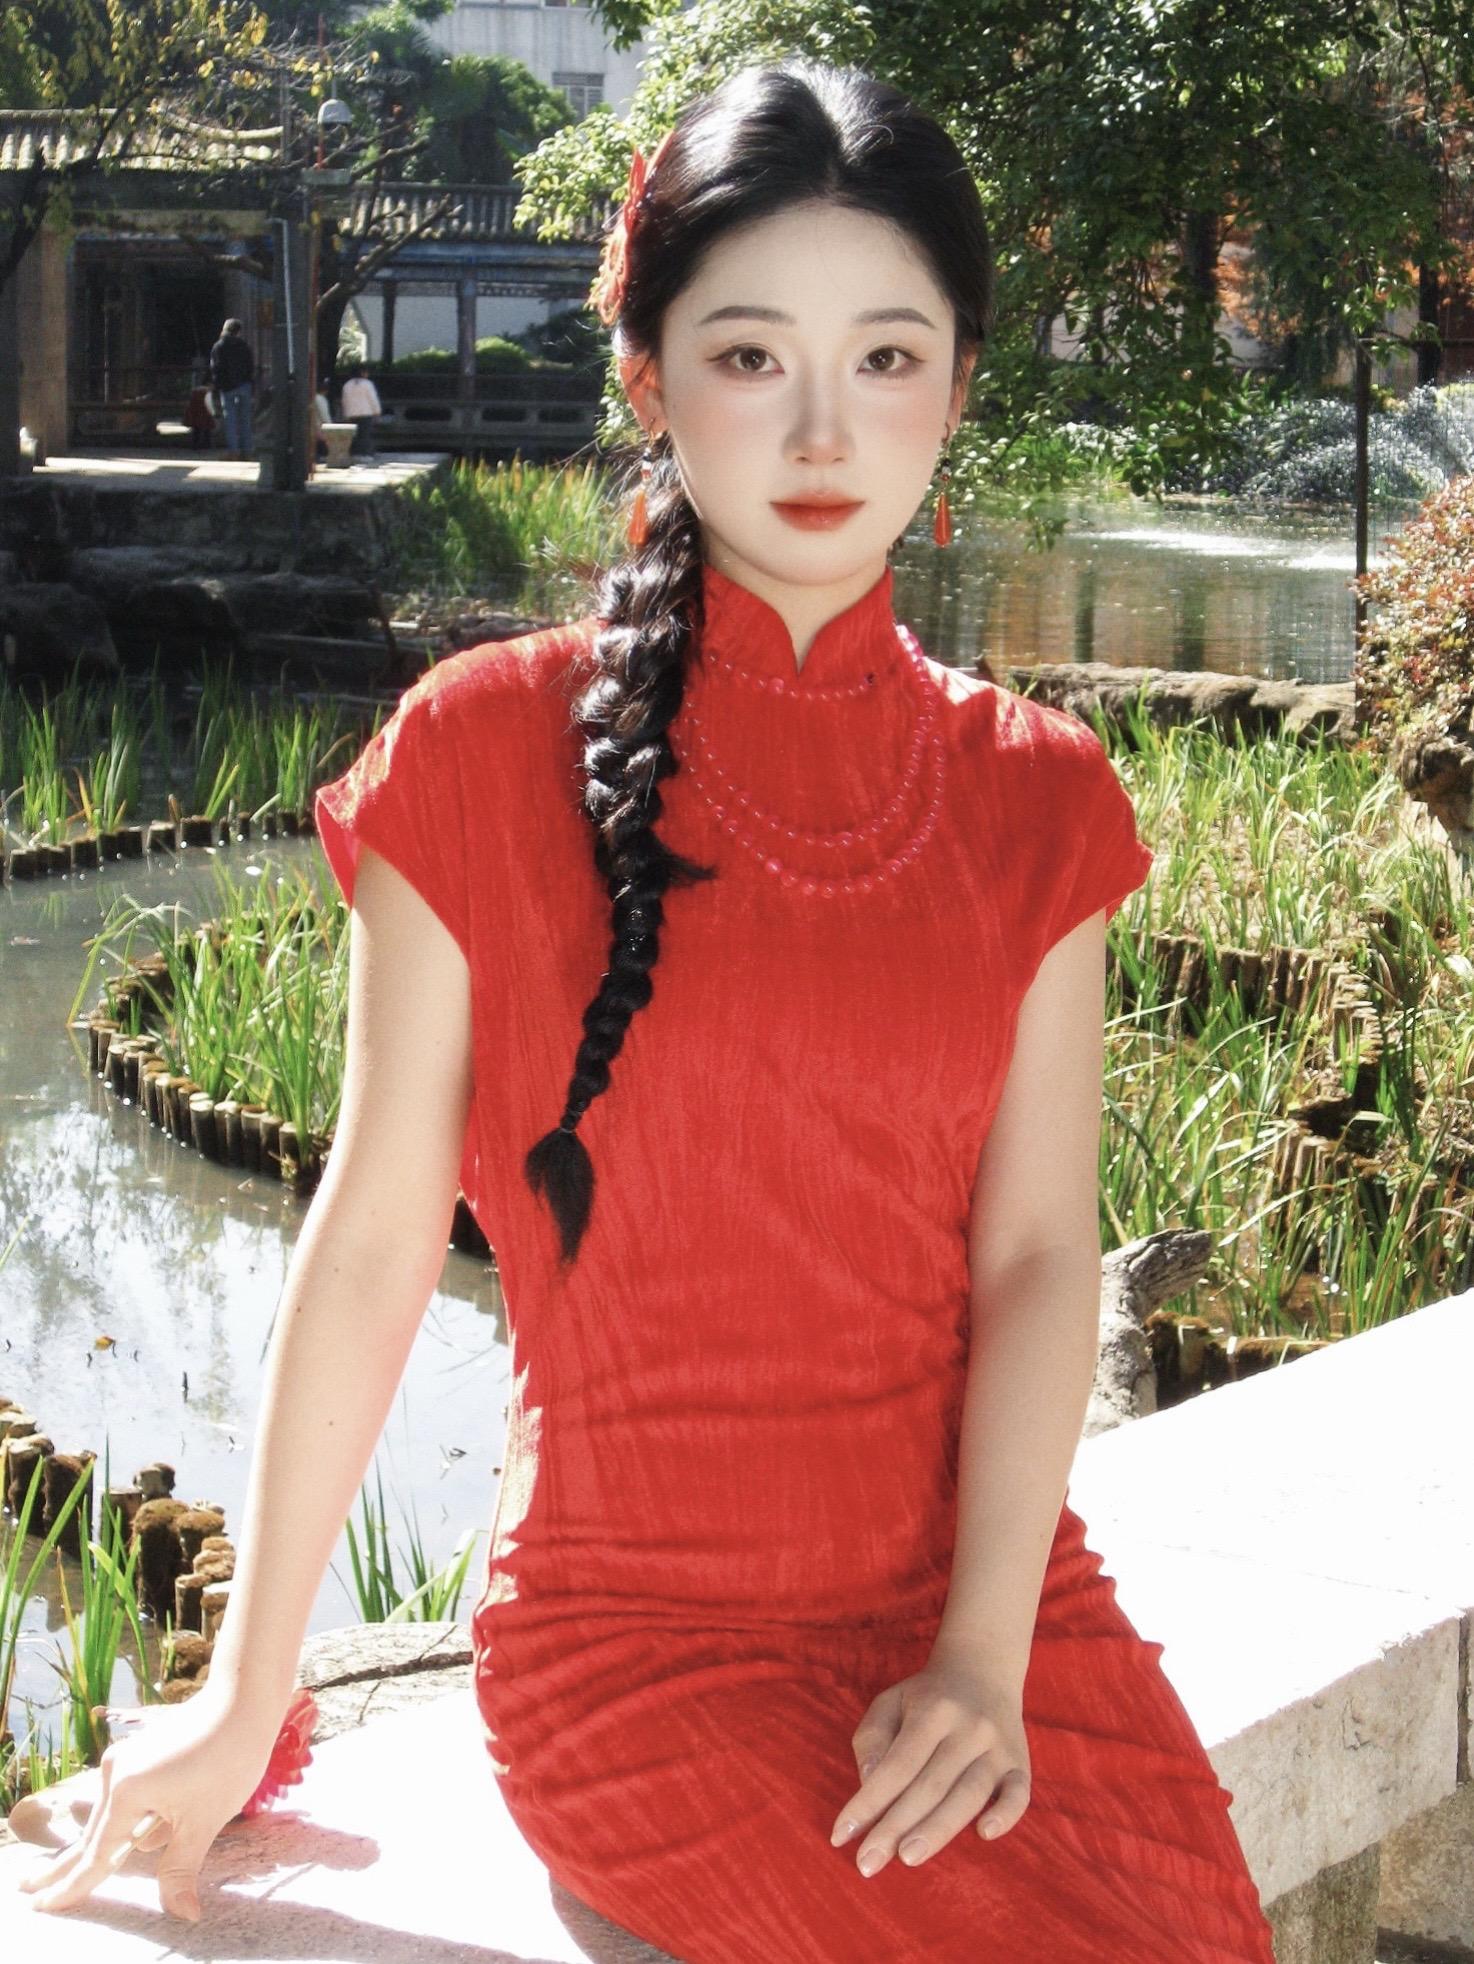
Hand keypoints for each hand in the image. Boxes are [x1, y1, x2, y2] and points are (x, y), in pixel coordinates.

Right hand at [16, 1686, 283, 1921]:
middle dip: (65, 1866)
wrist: (244, 1698)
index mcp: (125, 1792)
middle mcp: (116, 1773)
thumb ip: (180, 1869)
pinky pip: (126, 1798)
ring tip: (55, 1870)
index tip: (44, 1906)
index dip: (73, 1886)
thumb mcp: (203, 1821)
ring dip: (91, 1845)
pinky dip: (118, 1822)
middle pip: (92, 1834)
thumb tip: (183, 1915)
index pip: (96, 1854)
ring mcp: (127, 1759)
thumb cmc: (228, 1757)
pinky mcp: (142, 1753)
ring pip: (108, 1816)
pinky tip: (122, 1837)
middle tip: (28, 1889)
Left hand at [829, 1657, 1030, 1875]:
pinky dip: (1006, 1814)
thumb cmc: (927, 1696)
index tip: (841, 1835)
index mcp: (932, 1709)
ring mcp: (998, 1746)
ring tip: (907, 1858)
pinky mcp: (1021, 1763)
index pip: (896, 1764)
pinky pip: (1020, 1793)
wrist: (985, 1667)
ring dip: (938, 1829)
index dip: (868, 1802)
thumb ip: (873, 1739)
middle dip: (895, 1826)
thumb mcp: (890, 1701)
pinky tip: (984, 1834)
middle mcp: (968, 1727)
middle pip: (930, 1784)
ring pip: (969, 1794)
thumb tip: (868, 1783)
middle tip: (867, 1863)